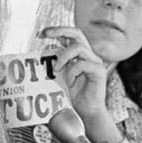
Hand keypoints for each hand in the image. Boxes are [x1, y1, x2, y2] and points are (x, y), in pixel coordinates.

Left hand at [43, 26, 121, 142]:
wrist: (87, 111)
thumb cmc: (75, 95)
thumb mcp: (61, 76)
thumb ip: (57, 63)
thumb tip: (45, 50)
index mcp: (80, 55)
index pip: (71, 35)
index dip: (58, 31)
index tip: (42, 33)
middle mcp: (89, 55)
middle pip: (78, 33)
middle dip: (60, 30)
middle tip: (45, 35)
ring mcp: (95, 62)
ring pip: (79, 48)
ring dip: (64, 57)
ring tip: (57, 69)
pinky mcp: (99, 71)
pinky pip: (82, 64)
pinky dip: (72, 72)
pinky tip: (70, 82)